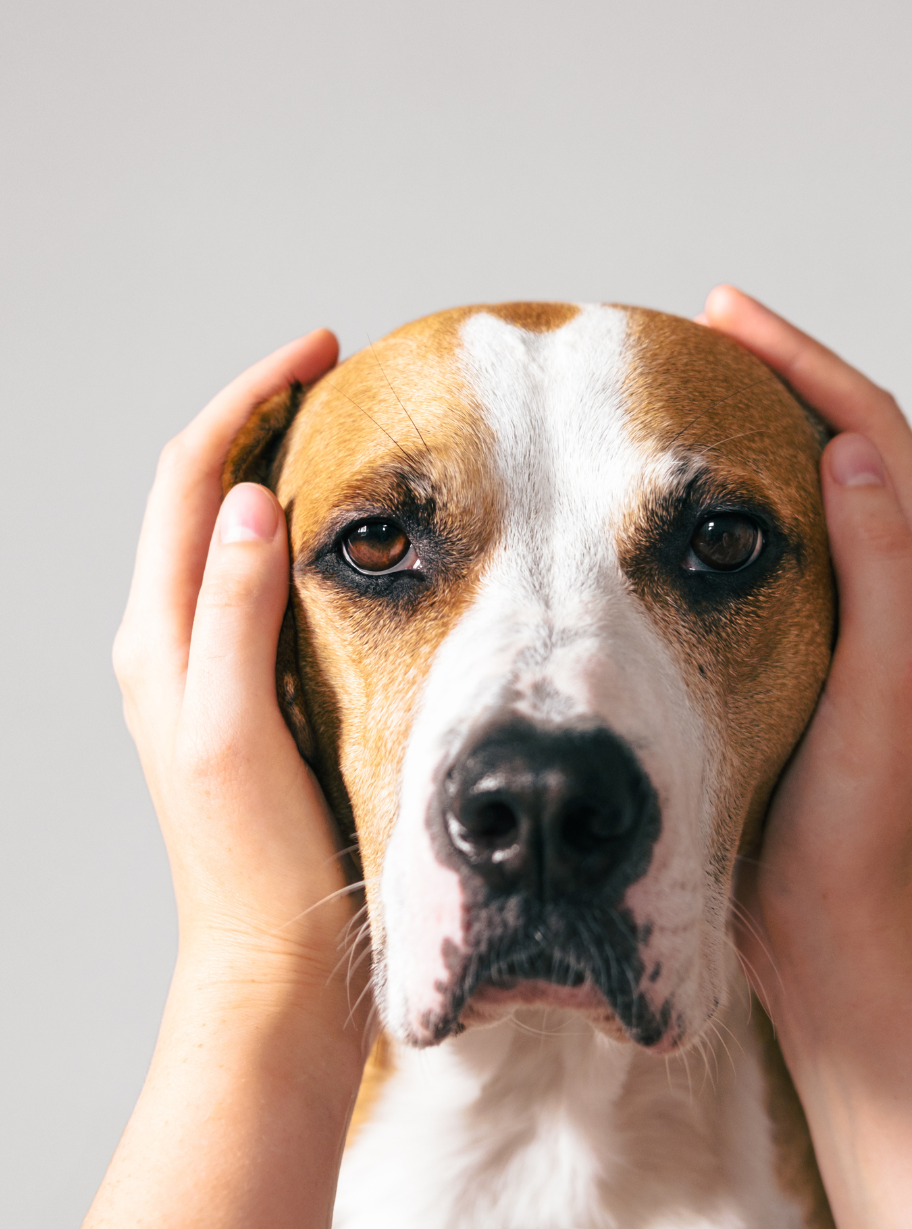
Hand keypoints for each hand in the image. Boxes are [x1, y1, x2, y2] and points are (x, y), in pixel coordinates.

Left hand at [88, 329, 367, 1228]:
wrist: (269, 963)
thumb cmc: (256, 862)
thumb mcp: (237, 729)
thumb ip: (233, 613)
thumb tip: (247, 502)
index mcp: (158, 638)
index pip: (191, 478)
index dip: (249, 400)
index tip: (320, 352)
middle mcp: (169, 642)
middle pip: (200, 492)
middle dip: (260, 416)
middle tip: (336, 375)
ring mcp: (203, 666)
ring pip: (226, 532)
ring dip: (274, 467)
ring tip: (343, 433)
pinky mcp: (242, 691)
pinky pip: (255, 581)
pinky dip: (294, 532)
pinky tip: (348, 536)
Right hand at [698, 286, 911, 985]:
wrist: (836, 923)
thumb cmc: (861, 822)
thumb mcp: (890, 693)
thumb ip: (886, 572)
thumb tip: (846, 454)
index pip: (872, 433)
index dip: (804, 362)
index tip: (725, 317)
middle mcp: (910, 586)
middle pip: (851, 440)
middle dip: (784, 373)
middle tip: (704, 328)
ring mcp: (863, 613)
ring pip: (818, 484)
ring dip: (766, 423)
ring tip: (697, 386)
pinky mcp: (817, 641)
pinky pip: (785, 538)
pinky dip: (744, 491)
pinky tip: (692, 491)